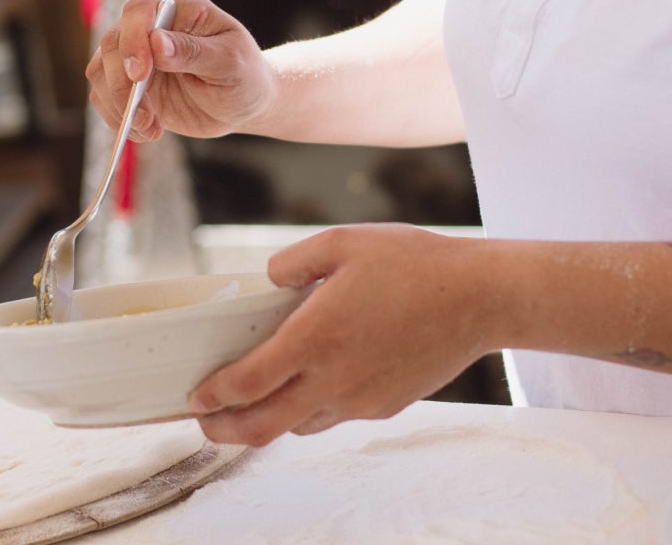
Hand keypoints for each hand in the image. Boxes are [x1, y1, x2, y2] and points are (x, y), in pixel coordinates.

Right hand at [86, 0, 278, 142]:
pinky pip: (103, 95)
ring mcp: (137, 52)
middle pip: (113, 42)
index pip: (140, 9)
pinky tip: (147, 132)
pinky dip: (117, 117)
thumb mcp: (230, 62)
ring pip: (101, 70)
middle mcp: (152, 23)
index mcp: (181, 6)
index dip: (133, 39)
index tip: (140, 74)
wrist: (242, 102)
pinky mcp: (129, 81)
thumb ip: (194, 51)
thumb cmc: (243, 75)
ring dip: (119, 105)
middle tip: (147, 117)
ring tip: (151, 128)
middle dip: (123, 84)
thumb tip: (157, 43)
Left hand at [186, 225, 492, 446]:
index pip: (248, 383)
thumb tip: (268, 280)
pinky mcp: (384, 406)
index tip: (194, 396)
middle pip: (263, 426)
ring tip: (254, 399)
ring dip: (268, 419)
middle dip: (224, 429)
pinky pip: (333, 415)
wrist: (477, 297)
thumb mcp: (344, 241)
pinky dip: (310, 407)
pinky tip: (311, 380)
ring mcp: (360, 399)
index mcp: (316, 336)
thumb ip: (295, 260)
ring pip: (298, 425)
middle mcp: (334, 378)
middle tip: (204, 422)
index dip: (213, 396)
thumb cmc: (412, 262)